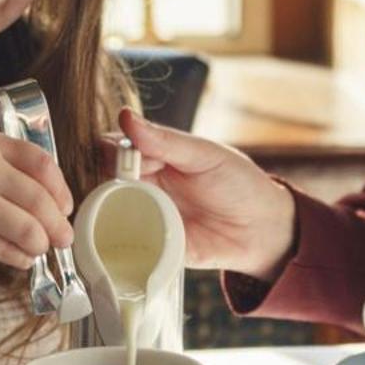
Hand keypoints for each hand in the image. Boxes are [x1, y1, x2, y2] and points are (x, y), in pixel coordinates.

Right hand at [0, 130, 74, 268]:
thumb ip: (8, 168)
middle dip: (58, 225)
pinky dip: (21, 258)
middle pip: (41, 201)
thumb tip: (55, 201)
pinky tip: (20, 257)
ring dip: (41, 244)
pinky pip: (8, 250)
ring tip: (39, 248)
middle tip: (64, 237)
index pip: (43, 165)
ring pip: (30, 230)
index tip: (66, 206)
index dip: (61, 190)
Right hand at [114, 107, 295, 280]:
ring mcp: (144, 216)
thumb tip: (126, 117)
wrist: (262, 229)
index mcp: (153, 156)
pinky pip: (126, 245)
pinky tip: (115, 239)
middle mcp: (142, 185)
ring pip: (106, 212)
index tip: (115, 158)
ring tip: (111, 210)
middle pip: (103, 180)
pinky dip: (115, 241)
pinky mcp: (150, 247)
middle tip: (117, 185)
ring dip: (102, 211)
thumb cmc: (238, 183)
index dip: (108, 151)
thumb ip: (166, 140)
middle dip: (102, 181)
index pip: (114, 147)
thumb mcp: (205, 155)